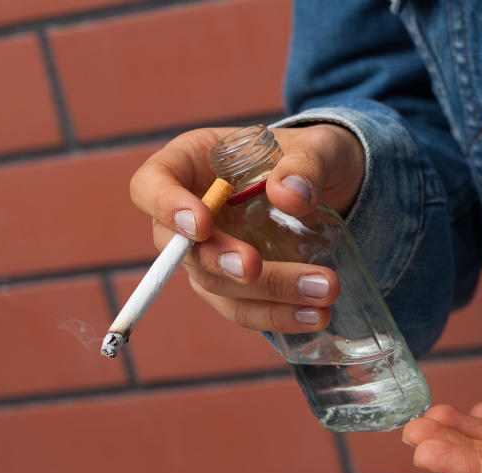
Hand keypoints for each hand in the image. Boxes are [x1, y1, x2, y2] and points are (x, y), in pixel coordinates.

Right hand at [129, 124, 365, 332]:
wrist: (330, 190)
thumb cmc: (310, 159)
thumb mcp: (319, 147)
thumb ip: (307, 164)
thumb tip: (290, 195)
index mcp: (191, 163)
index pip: (151, 185)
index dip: (166, 207)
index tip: (201, 224)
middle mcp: (190, 213)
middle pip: (181, 249)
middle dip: (219, 261)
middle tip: (253, 267)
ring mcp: (209, 254)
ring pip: (216, 286)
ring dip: (266, 294)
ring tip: (322, 293)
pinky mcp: (235, 286)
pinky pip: (245, 308)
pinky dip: (278, 315)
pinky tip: (316, 316)